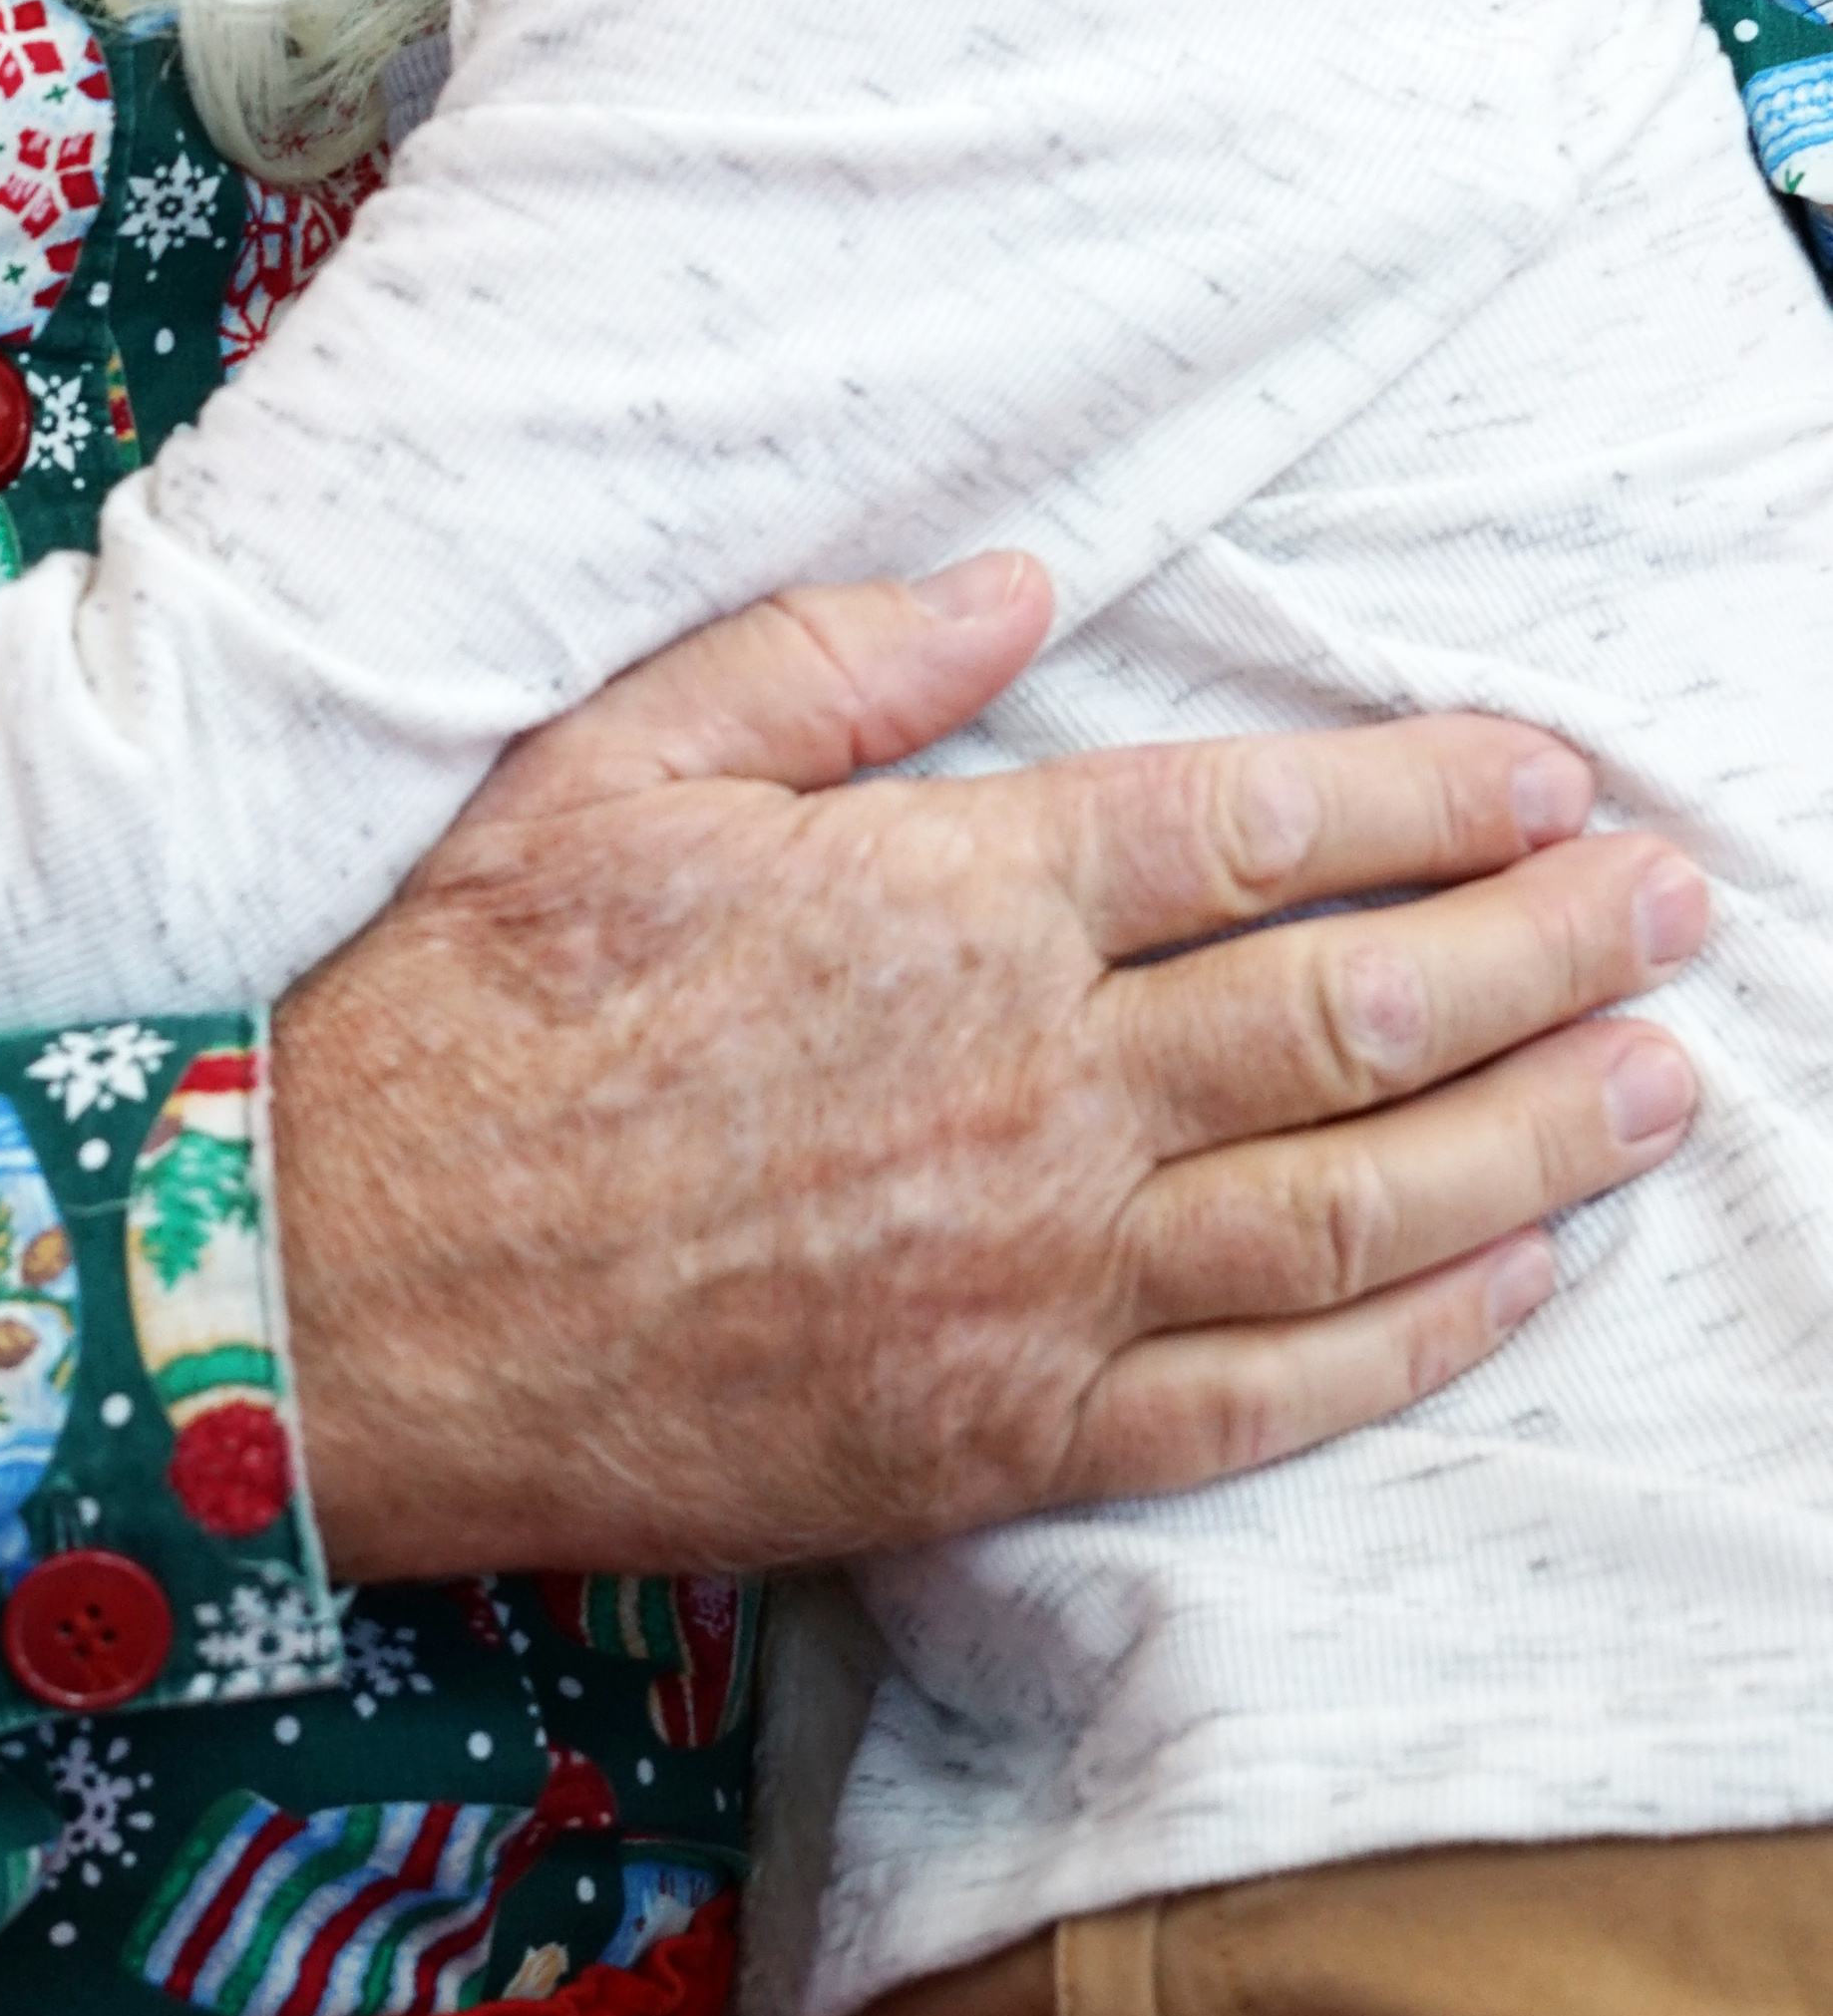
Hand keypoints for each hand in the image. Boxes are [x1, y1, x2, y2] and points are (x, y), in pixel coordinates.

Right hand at [272, 559, 1704, 1580]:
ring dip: (1530, 1139)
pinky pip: (1254, 1399)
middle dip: (1541, 952)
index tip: (1554, 781)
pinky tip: (1508, 1287)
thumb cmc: (464, 1008)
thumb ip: (828, 663)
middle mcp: (1027, 1090)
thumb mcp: (611, 764)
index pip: (1255, 835)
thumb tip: (1017, 579)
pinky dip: (1405, 1344)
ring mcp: (1025, 1280)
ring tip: (1654, 1081)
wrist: (339, 1292)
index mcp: (946, 903)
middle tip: (1677, 908)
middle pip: (1351, 1015)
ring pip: (1347, 1208)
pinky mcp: (994, 1437)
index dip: (1431, 803)